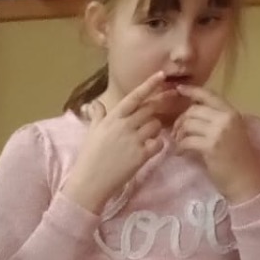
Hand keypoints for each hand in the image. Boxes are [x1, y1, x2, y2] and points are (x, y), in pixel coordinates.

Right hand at [61, 73, 168, 214]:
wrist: (89, 184)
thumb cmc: (88, 158)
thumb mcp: (91, 133)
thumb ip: (96, 116)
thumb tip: (93, 104)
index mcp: (112, 118)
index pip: (134, 97)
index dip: (149, 84)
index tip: (161, 75)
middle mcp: (124, 126)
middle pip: (149, 108)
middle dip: (161, 103)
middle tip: (170, 99)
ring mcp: (133, 140)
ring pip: (155, 125)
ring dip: (155, 128)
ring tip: (148, 135)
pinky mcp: (140, 156)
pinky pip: (158, 143)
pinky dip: (157, 144)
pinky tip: (150, 149)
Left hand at [172, 86, 259, 202]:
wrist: (246, 179)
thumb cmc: (237, 158)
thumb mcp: (229, 133)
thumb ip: (215, 121)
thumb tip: (192, 115)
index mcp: (231, 112)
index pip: (209, 95)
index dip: (192, 90)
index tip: (179, 89)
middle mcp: (226, 118)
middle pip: (193, 110)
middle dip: (180, 120)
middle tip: (175, 133)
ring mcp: (219, 131)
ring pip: (188, 124)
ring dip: (178, 134)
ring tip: (178, 143)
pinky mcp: (211, 146)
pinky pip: (186, 140)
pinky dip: (180, 147)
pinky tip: (180, 153)